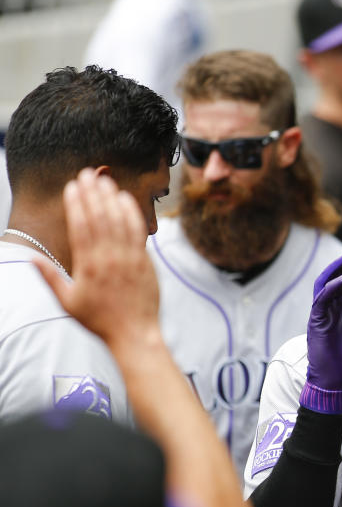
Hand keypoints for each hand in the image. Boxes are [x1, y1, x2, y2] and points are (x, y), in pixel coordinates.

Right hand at [37, 168, 160, 351]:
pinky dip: (132, 213)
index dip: (76, 204)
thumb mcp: (67, 302)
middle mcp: (110, 258)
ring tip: (104, 180)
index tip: (71, 187)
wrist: (134, 333)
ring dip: (111, 198)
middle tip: (86, 173)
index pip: (81, 226)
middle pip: (100, 217)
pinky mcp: (145, 261)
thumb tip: (31, 258)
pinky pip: (138, 231)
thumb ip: (49, 277)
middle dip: (92, 193)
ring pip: (120, 221)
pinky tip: (126, 199)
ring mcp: (130, 258)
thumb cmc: (99, 320)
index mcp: (88, 266)